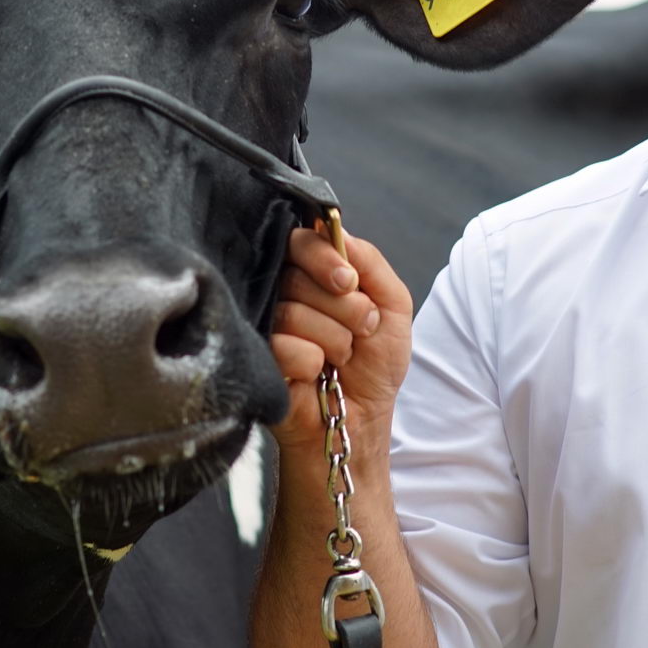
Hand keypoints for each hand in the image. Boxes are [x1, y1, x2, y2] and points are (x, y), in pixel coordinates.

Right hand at [268, 226, 412, 460]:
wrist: (362, 416)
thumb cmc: (374, 362)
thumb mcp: (392, 305)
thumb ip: (370, 262)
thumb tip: (335, 230)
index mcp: (312, 273)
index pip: (300, 240)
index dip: (323, 257)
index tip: (348, 282)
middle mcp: (283, 292)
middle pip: (296, 276)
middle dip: (344, 308)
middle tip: (361, 330)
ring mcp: (265, 324)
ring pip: (292, 312)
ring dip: (334, 340)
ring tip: (340, 357)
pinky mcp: (256, 357)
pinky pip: (283, 346)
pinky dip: (312, 363)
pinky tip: (316, 374)